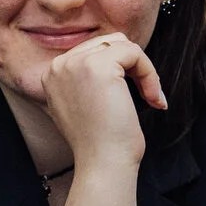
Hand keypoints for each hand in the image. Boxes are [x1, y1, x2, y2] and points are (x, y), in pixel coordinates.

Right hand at [40, 33, 165, 173]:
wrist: (102, 162)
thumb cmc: (98, 141)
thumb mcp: (81, 104)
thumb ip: (86, 80)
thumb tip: (115, 59)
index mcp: (52, 74)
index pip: (92, 50)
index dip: (119, 69)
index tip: (132, 96)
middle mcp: (59, 65)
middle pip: (107, 43)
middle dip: (131, 66)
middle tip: (146, 95)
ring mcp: (76, 64)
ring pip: (122, 45)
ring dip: (142, 69)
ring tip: (150, 96)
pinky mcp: (99, 66)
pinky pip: (135, 54)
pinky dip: (150, 74)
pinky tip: (153, 98)